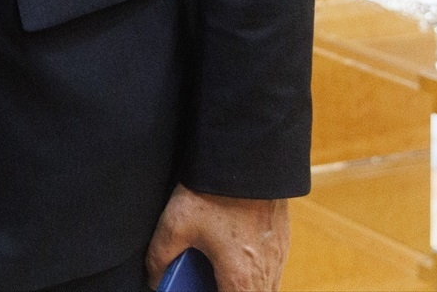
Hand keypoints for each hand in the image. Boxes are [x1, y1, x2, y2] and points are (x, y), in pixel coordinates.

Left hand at [145, 186, 288, 291]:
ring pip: (265, 289)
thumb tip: (155, 278)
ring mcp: (278, 257)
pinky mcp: (282, 240)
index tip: (195, 290)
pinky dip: (252, 274)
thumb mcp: (175, 224)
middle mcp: (266, 273)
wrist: (247, 157)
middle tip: (205, 282)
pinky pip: (270, 271)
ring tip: (217, 275)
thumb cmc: (213, 193)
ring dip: (242, 287)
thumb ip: (160, 257)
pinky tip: (231, 258)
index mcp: (240, 278)